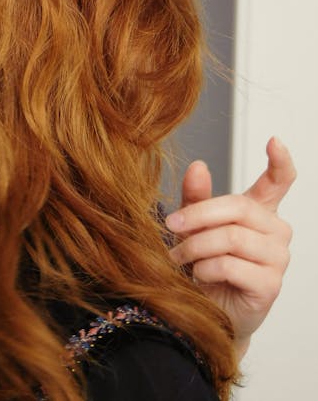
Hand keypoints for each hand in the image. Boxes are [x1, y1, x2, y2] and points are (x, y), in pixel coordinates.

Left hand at [165, 137, 294, 359]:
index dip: (280, 161)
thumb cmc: (202, 263)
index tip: (274, 141)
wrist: (207, 310)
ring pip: (232, 237)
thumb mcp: (194, 225)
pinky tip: (198, 274)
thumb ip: (196, 198)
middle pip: (239, 208)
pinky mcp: (271, 284)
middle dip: (198, 215)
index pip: (280, 181)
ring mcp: (277, 258)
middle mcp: (275, 230)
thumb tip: (198, 166)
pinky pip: (231, 265)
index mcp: (259, 211)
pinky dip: (206, 268)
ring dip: (196, 246)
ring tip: (179, 255)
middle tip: (171, 225)